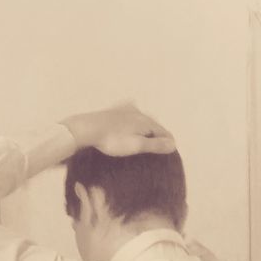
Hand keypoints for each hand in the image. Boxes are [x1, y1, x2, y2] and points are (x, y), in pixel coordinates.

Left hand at [61, 102, 175, 155]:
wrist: (87, 129)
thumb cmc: (113, 140)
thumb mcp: (137, 145)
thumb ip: (155, 145)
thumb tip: (174, 144)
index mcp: (146, 120)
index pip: (164, 131)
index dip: (169, 142)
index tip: (171, 151)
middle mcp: (138, 112)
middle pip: (153, 124)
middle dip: (158, 134)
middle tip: (159, 145)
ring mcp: (125, 110)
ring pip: (141, 119)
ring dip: (146, 128)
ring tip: (146, 137)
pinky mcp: (113, 111)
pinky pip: (128, 116)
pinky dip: (133, 122)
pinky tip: (129, 124)